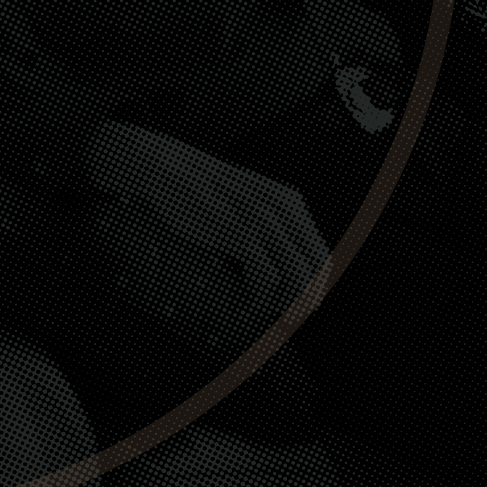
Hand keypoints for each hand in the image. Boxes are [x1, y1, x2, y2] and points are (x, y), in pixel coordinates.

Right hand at [76, 122, 328, 349]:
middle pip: (315, 269)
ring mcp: (263, 219)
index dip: (315, 287)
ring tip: (252, 305)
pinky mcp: (241, 231)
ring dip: (277, 300)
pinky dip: (257, 294)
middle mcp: (283, 209)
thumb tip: (282, 271)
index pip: (321, 255)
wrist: (165, 169)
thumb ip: (267, 227)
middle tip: (282, 317)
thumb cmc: (197, 192)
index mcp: (288, 202)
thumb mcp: (243, 202)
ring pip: (297, 277)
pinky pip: (268, 276)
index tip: (298, 307)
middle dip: (300, 300)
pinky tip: (239, 296)